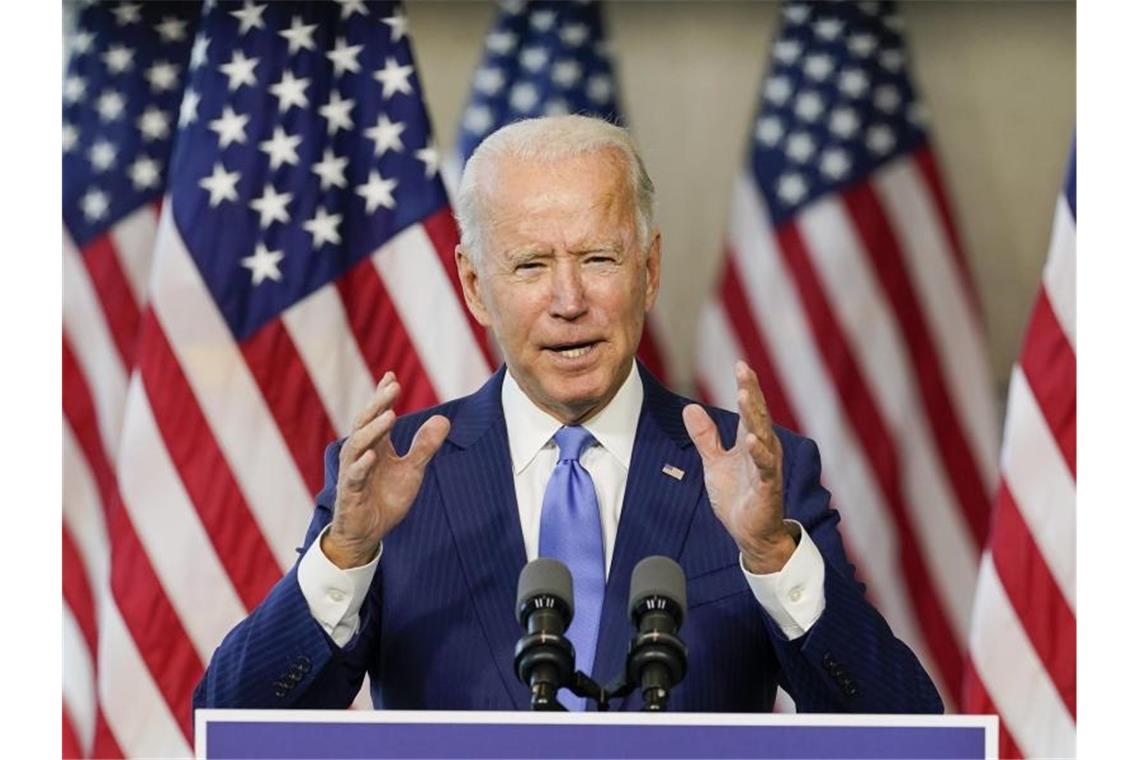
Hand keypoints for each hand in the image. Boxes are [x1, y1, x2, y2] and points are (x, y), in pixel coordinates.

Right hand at [322, 372, 450, 568]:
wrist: (368, 533)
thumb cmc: (386, 498)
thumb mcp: (412, 470)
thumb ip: (425, 446)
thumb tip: (443, 419)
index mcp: (376, 445)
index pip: (378, 415)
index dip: (383, 396)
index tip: (391, 376)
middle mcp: (361, 454)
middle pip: (366, 422)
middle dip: (379, 403)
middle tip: (392, 386)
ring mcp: (353, 472)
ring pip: (358, 445)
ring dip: (373, 430)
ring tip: (389, 415)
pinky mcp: (350, 492)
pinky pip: (355, 476)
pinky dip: (363, 465)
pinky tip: (373, 455)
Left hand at [682, 361, 795, 573]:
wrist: (750, 532)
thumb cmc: (737, 496)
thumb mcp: (714, 462)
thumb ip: (705, 436)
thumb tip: (690, 409)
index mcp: (751, 441)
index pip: (749, 409)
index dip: (746, 387)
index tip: (740, 364)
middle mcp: (763, 449)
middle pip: (757, 416)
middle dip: (751, 393)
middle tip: (744, 371)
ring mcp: (767, 468)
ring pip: (763, 436)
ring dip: (754, 417)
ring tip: (745, 396)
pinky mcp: (768, 488)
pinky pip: (765, 468)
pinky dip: (759, 453)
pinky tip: (752, 440)